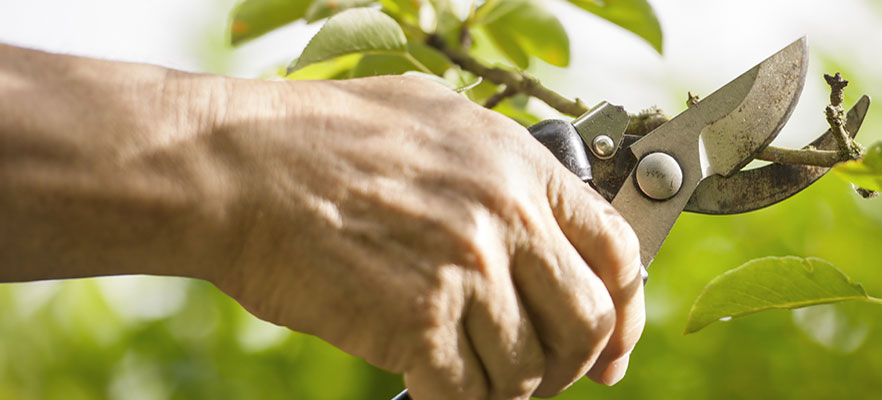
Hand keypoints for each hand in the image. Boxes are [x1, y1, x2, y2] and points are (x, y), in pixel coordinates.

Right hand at [208, 75, 645, 398]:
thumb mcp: (437, 120)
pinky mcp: (416, 322)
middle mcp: (506, 217)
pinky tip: (435, 389)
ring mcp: (465, 270)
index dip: (625, 311)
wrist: (238, 166)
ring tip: (474, 377)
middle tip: (543, 377)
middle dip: (573, 364)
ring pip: (528, 370)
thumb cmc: (323, 137)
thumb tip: (543, 216)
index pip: (617, 251)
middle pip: (587, 321)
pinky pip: (468, 394)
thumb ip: (503, 166)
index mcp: (521, 167)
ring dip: (508, 389)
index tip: (612, 346)